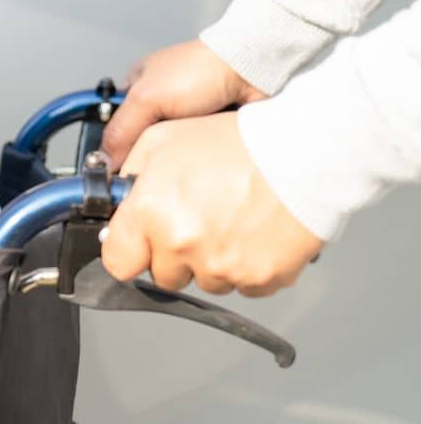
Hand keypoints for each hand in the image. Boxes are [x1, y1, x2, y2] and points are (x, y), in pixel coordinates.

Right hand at [101, 40, 266, 168]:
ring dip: (175, 157)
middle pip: (143, 141)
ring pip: (170, 149)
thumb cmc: (198, 71)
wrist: (253, 69)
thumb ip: (119, 130)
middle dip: (148, 152)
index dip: (115, 146)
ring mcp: (188, 116)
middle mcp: (161, 102)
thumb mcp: (146, 98)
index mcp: (137, 87)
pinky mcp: (210, 129)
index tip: (117, 170)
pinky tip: (198, 161)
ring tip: (180, 163)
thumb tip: (102, 162)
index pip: (115, 125)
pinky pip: (196, 152)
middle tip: (152, 165)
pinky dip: (196, 157)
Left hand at [101, 113, 322, 296]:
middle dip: (173, 252)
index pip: (117, 261)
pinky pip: (243, 285)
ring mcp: (222, 267)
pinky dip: (247, 266)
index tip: (138, 241)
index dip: (129, 250)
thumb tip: (116, 199)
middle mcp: (182, 246)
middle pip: (163, 274)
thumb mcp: (163, 138)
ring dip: (211, 259)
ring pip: (204, 280)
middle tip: (198, 217)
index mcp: (151, 213)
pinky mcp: (259, 278)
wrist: (307, 153)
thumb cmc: (238, 141)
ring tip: (232, 218)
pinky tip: (255, 232)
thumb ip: (129, 172)